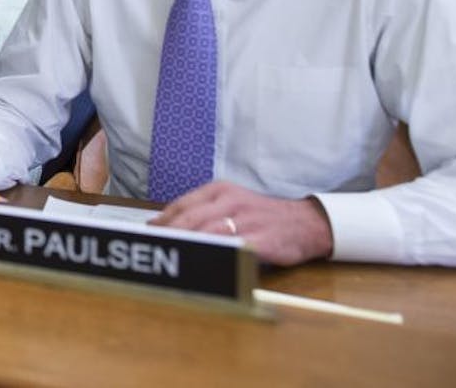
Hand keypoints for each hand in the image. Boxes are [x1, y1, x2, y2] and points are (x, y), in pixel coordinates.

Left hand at [149, 180, 334, 265]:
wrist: (306, 223)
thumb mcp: (231, 202)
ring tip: (172, 256)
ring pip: (208, 231)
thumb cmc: (261, 215)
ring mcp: (246, 220)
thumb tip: (164, 224)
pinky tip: (205, 265)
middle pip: (191, 218)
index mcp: (220, 191)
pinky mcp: (262, 239)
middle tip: (156, 247)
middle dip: (170, 234)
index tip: (150, 232)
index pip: (183, 204)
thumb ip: (202, 211)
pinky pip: (234, 248)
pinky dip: (217, 256)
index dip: (163, 220)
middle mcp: (231, 201)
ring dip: (188, 244)